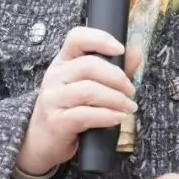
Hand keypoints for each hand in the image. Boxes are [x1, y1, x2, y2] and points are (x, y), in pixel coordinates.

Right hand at [16, 27, 139, 175]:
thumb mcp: (88, 85)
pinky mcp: (56, 121)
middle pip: (89, 65)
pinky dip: (107, 116)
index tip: (120, 50)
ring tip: (129, 107)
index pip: (76, 38)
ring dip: (116, 98)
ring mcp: (53, 98)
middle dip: (117, 77)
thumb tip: (135, 52)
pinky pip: (85, 114)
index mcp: (63, 61)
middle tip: (131, 91)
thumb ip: (113, 69)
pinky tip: (119, 118)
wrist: (42, 141)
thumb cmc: (69, 109)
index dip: (100, 39)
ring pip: (89, 90)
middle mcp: (55, 76)